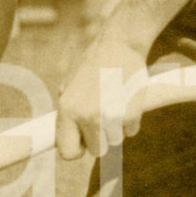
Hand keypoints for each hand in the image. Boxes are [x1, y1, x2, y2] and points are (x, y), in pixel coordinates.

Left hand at [55, 35, 149, 159]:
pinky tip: (127, 99)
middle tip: (103, 118)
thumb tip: (64, 137)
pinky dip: (131, 119)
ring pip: (115, 140)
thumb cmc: (93, 63)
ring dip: (116, 128)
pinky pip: (131, 131)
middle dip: (101, 138)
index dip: (77, 150)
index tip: (84, 144)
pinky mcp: (130, 114)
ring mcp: (109, 117)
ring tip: (114, 103)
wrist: (120, 44)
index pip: (67, 152)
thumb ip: (67, 111)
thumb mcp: (69, 84)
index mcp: (67, 110)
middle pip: (97, 150)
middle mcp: (86, 116)